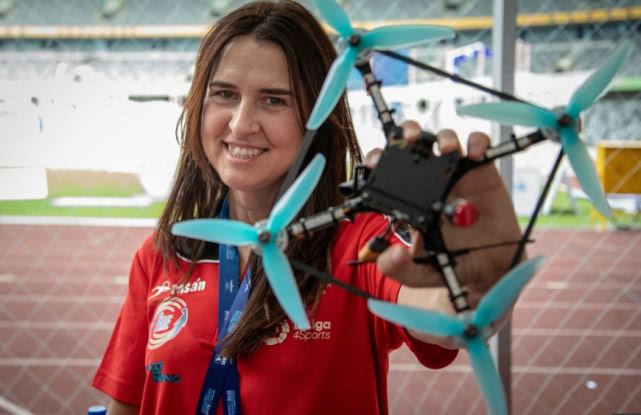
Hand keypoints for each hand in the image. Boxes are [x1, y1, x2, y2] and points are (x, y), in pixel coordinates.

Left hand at [372, 121, 523, 309]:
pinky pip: (479, 147)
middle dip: (408, 134)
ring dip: (443, 137)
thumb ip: (399, 268)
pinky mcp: (482, 173)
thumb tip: (392, 255)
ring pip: (446, 140)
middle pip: (415, 145)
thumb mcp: (419, 272)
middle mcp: (430, 181)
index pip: (387, 171)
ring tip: (446, 149)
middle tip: (409, 139)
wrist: (489, 270)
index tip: (374, 162)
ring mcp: (456, 174)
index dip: (379, 160)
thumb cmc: (452, 266)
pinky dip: (477, 143)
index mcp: (410, 198)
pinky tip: (474, 155)